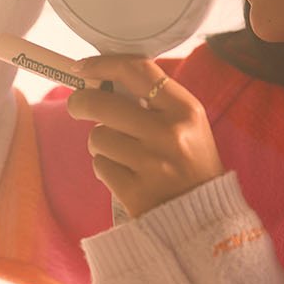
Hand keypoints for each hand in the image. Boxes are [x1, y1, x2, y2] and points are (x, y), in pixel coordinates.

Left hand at [65, 55, 225, 219]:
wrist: (206, 219)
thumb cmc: (191, 165)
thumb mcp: (188, 125)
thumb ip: (154, 101)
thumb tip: (101, 79)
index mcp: (186, 110)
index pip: (137, 71)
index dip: (103, 64)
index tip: (82, 66)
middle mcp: (170, 134)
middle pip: (102, 103)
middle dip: (81, 102)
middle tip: (78, 106)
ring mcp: (152, 164)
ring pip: (98, 136)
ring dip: (101, 143)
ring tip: (123, 154)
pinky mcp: (135, 192)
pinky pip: (100, 165)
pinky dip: (106, 168)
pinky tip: (126, 175)